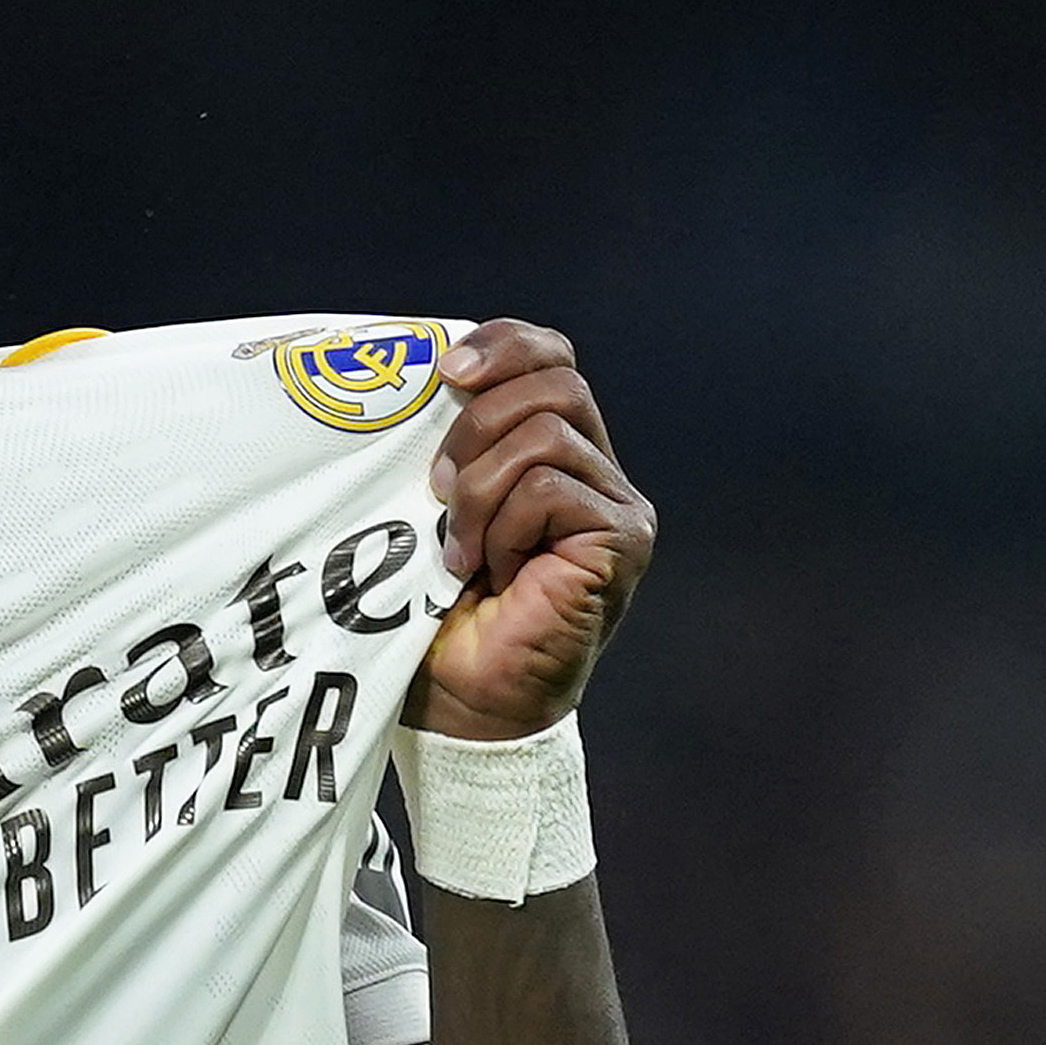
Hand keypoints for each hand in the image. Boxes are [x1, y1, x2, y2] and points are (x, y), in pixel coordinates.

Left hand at [410, 319, 655, 740]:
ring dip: (480, 488)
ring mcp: (618, 505)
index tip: (444, 370)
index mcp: (556, 447)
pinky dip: (502, 526)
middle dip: (475, 423)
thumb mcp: (435, 501)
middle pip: (555, 380)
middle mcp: (599, 468)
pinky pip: (549, 489)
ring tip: (460, 547)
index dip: (503, 344)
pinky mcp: (622, 539)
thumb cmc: (438, 606)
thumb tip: (423, 370)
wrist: (463, 699)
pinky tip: (490, 571)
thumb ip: (450, 439)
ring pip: (545, 433)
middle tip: (435, 488)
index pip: (551, 356)